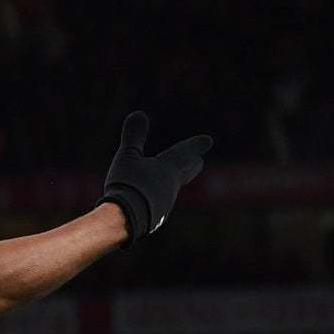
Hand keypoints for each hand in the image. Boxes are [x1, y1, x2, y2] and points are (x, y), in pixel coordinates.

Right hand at [101, 111, 211, 242]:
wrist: (125, 219)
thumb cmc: (128, 184)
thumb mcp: (127, 157)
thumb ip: (133, 137)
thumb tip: (139, 113)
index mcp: (168, 168)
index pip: (185, 153)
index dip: (195, 145)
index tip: (208, 141)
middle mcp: (172, 185)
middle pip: (187, 172)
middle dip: (192, 164)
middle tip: (199, 160)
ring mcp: (166, 203)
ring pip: (173, 188)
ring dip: (173, 181)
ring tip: (168, 178)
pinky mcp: (156, 217)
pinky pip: (160, 202)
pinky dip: (157, 197)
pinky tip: (149, 201)